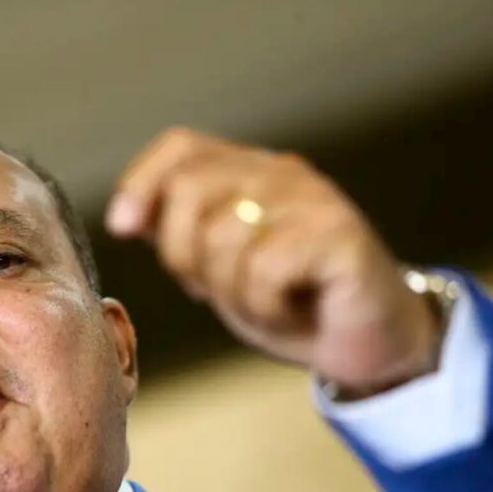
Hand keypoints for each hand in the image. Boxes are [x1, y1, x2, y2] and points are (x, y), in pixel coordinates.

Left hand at [106, 127, 440, 393]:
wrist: (371, 344)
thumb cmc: (292, 305)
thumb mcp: (219, 270)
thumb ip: (179, 236)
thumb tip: (125, 216)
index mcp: (248, 174)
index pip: (181, 147)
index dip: (141, 181)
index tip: (121, 227)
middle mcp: (280, 174)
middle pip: (189, 189)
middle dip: (182, 255)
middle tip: (211, 290)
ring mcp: (313, 199)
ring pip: (222, 234)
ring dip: (230, 291)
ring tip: (264, 304)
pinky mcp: (339, 233)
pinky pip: (263, 268)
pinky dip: (264, 306)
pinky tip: (290, 311)